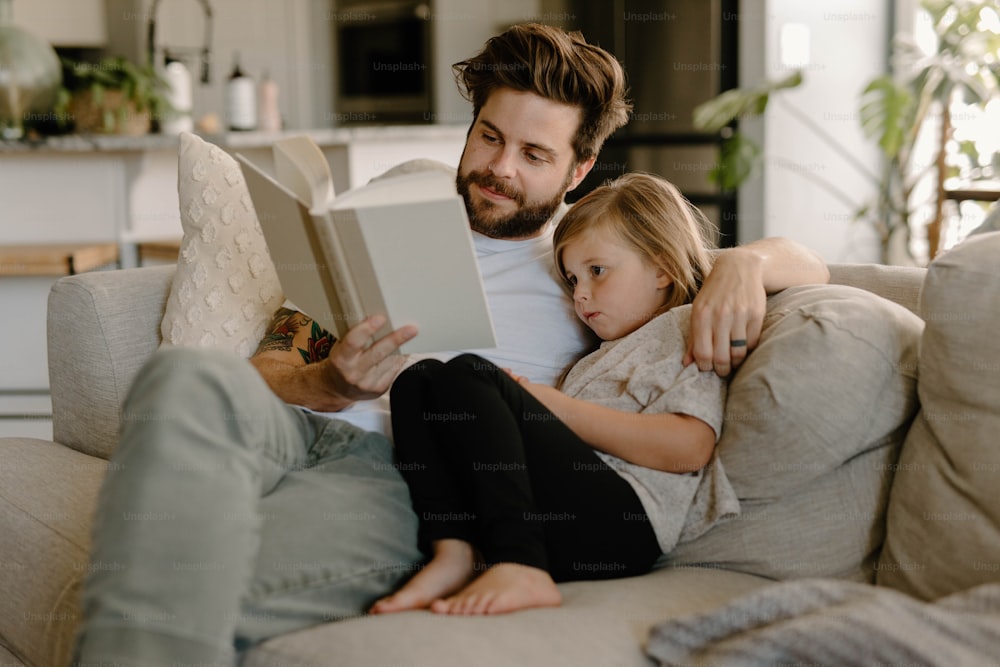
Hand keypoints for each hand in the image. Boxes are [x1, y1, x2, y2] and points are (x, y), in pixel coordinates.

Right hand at [320, 315, 417, 405]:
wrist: (337, 389)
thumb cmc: (342, 362)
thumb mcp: (341, 348)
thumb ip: (357, 335)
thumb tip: (378, 318)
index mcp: (341, 359)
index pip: (354, 342)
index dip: (367, 329)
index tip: (380, 318)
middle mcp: (354, 373)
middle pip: (378, 353)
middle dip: (396, 339)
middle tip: (411, 329)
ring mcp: (368, 383)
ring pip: (390, 361)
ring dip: (400, 348)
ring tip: (407, 336)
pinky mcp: (379, 389)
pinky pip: (394, 370)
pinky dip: (398, 359)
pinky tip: (397, 353)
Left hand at [684, 249, 765, 376]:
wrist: (738, 267)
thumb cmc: (714, 292)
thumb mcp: (698, 309)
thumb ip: (693, 337)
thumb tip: (687, 363)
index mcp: (701, 315)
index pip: (702, 352)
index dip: (705, 366)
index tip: (707, 368)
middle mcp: (720, 315)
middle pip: (721, 356)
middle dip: (721, 369)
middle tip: (722, 371)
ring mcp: (739, 314)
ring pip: (738, 352)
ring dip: (735, 363)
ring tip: (732, 363)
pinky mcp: (756, 314)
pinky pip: (752, 342)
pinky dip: (747, 350)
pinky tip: (742, 348)